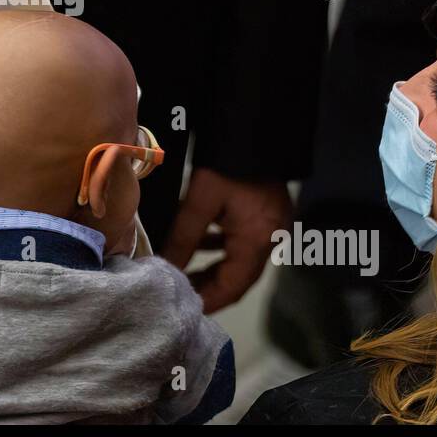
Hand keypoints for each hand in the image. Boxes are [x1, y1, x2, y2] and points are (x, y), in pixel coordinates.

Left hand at [162, 168, 291, 312]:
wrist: (254, 127)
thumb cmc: (227, 163)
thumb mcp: (200, 201)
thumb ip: (183, 238)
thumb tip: (163, 267)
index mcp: (258, 240)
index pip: (233, 286)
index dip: (209, 301)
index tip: (184, 309)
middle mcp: (271, 238)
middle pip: (239, 277)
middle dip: (209, 287)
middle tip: (178, 293)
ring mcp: (272, 226)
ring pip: (240, 260)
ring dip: (213, 268)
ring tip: (183, 273)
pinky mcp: (267, 213)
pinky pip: (243, 241)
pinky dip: (222, 247)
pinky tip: (201, 244)